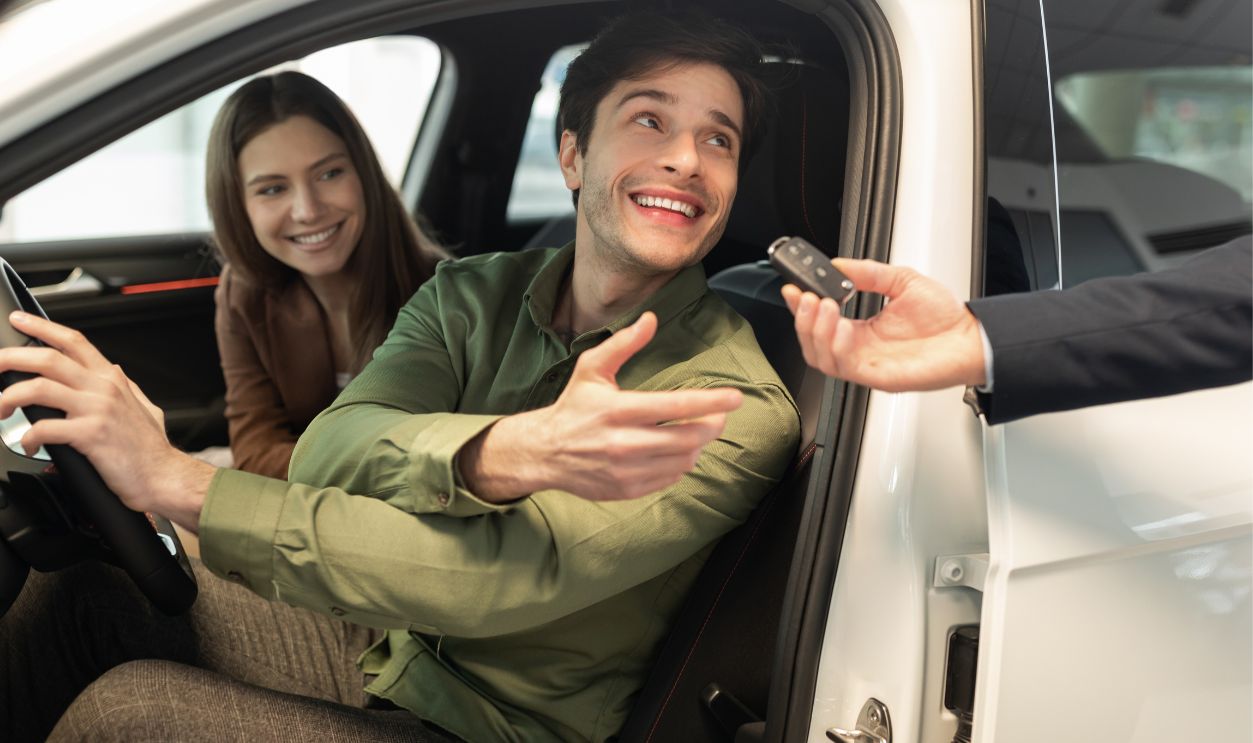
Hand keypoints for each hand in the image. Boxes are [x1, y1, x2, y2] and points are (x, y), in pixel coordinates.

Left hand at [0, 312, 214, 530]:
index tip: (19, 320)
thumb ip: (126, 387)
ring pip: (39, 388)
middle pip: (48, 359)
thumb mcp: (144, 407)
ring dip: (9, 397)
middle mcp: (103, 388)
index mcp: (112, 379)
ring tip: (0, 410)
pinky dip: (29, 437)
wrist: (164, 475)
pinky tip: (30, 444)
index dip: (42, 327)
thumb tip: (114, 371)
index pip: (73, 341)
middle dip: (11, 358)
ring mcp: (97, 410)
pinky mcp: (90, 435)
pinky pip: (45, 428)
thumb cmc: (151, 449)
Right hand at [459, 312, 742, 501]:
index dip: (710, 402)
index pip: (675, 406)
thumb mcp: (591, 368)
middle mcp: (623, 442)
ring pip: (682, 461)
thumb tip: (651, 319)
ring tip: (698, 432)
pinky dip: (681, 464)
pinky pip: (669, 478)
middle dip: (712, 425)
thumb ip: (623, 344)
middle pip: (687, 438)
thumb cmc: (574, 406)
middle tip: (720, 415)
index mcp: (617, 409)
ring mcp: (625, 469)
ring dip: (698, 445)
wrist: (545, 452)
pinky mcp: (626, 489)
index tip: (736, 397)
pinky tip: (676, 451)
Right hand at [782, 259, 986, 391]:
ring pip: (820, 357)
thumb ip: (869, 272)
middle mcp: (860, 349)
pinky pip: (843, 367)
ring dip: (815, 331)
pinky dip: (835, 346)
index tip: (795, 288)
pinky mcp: (877, 376)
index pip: (820, 322)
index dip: (802, 307)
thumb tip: (839, 264)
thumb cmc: (945, 319)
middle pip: (812, 343)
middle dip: (802, 318)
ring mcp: (867, 364)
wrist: (971, 339)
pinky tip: (840, 326)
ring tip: (823, 306)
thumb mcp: (902, 281)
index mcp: (863, 330)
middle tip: (807, 297)